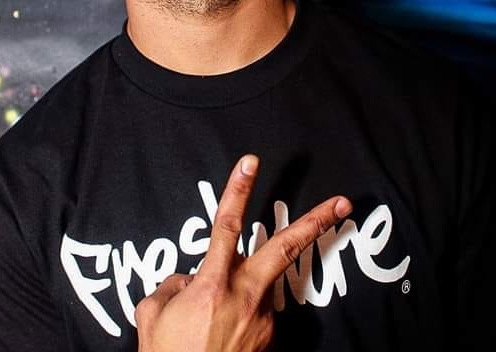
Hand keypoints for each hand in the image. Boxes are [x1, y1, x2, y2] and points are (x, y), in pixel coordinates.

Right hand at [135, 154, 351, 351]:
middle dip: (316, 222)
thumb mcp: (152, 316)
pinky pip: (254, 316)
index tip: (251, 162)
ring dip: (240, 295)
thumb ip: (171, 286)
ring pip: (258, 288)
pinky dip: (237, 320)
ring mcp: (263, 320)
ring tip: (210, 330)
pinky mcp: (270, 340)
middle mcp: (245, 297)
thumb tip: (188, 279)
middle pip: (285, 248)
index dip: (238, 190)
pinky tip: (219, 341)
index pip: (226, 225)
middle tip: (342, 202)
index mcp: (213, 286)